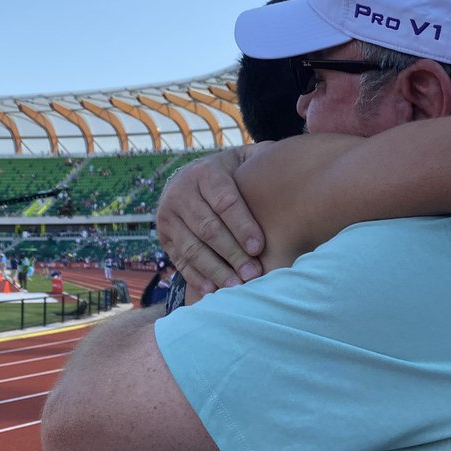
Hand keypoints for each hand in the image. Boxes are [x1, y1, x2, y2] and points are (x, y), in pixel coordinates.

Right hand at [156, 147, 266, 292]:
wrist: (193, 178)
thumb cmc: (233, 173)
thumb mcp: (245, 158)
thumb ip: (264, 160)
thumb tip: (286, 167)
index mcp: (205, 173)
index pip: (224, 202)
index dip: (242, 226)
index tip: (259, 247)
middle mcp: (181, 192)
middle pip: (208, 228)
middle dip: (232, 254)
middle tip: (253, 273)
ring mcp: (168, 216)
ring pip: (192, 247)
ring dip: (215, 270)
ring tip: (236, 288)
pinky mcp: (164, 237)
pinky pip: (179, 260)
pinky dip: (195, 278)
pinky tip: (212, 292)